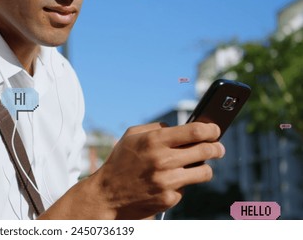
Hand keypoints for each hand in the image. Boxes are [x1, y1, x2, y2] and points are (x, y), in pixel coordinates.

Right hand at [91, 122, 224, 218]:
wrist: (107, 194)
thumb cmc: (121, 161)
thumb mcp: (132, 136)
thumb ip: (157, 127)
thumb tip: (181, 128)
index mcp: (154, 141)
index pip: (195, 131)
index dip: (211, 129)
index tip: (215, 129)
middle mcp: (162, 160)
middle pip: (206, 151)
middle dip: (217, 148)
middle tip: (219, 148)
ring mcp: (167, 182)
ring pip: (204, 172)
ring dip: (205, 167)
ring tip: (200, 165)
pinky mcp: (169, 199)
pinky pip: (187, 188)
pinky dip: (183, 184)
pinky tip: (171, 182)